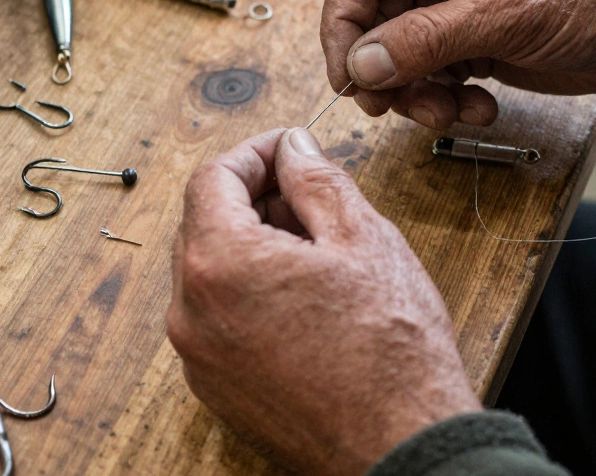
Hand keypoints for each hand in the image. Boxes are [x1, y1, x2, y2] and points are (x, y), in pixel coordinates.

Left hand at [167, 128, 479, 474]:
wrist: (404, 446)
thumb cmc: (391, 351)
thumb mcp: (362, 238)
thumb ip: (316, 179)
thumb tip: (294, 148)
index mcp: (219, 264)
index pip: (212, 178)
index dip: (254, 153)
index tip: (289, 150)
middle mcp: (191, 313)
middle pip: (204, 224)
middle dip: (253, 197)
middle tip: (309, 192)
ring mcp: (199, 357)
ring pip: (210, 272)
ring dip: (252, 244)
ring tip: (316, 247)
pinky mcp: (216, 388)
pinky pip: (218, 318)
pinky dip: (249, 292)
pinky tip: (303, 295)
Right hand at [320, 0, 595, 129]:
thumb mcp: (507, 15)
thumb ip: (427, 40)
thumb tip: (362, 63)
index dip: (342, 27)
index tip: (348, 76)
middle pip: (371, 22)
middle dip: (384, 70)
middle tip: (396, 106)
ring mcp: (455, 5)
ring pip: (397, 57)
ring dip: (416, 94)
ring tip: (450, 111)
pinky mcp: (472, 40)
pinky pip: (431, 76)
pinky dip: (445, 100)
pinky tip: (480, 106)